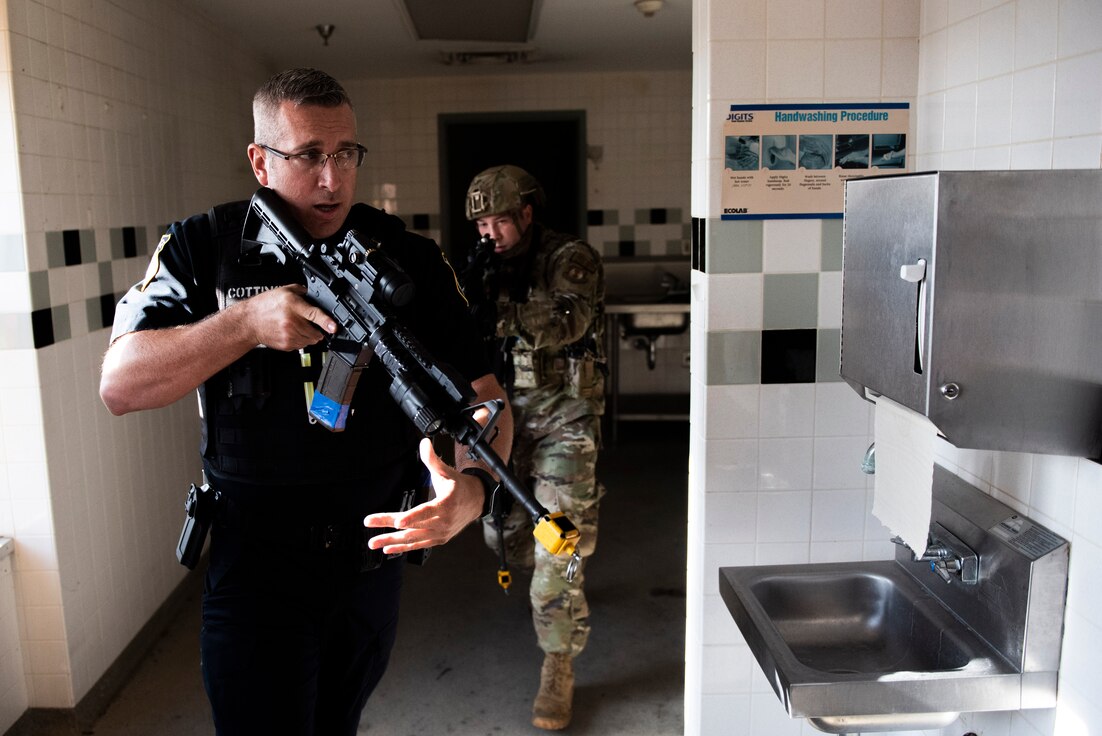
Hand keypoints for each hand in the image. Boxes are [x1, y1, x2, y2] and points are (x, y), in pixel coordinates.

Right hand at [242, 285, 335, 349]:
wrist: (249, 321)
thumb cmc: (265, 305)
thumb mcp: (284, 290)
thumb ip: (302, 291)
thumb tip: (314, 295)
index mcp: (293, 305)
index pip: (314, 314)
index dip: (326, 322)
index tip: (334, 327)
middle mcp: (292, 321)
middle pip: (316, 331)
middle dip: (318, 328)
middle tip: (309, 322)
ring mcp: (289, 335)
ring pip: (311, 340)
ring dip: (310, 335)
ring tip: (297, 326)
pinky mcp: (286, 345)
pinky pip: (302, 346)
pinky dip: (301, 340)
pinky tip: (292, 332)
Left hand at [363, 438, 484, 553]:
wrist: (477, 501)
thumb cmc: (460, 486)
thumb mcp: (447, 471)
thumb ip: (432, 459)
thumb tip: (424, 443)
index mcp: (446, 505)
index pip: (426, 512)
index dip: (411, 517)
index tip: (397, 521)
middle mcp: (443, 523)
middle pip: (413, 527)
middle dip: (389, 528)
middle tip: (370, 525)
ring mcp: (440, 533)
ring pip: (413, 539)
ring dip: (392, 542)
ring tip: (373, 542)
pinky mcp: (438, 539)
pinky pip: (418, 545)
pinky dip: (402, 548)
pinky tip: (387, 548)